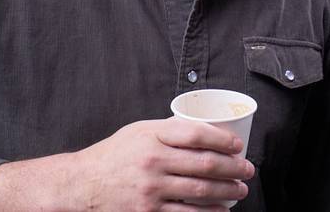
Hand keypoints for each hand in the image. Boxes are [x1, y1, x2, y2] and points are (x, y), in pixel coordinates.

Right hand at [72, 117, 254, 210]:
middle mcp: (152, 162)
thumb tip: (205, 127)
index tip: (237, 145)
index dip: (223, 140)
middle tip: (247, 170)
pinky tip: (221, 211)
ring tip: (240, 189)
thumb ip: (169, 129)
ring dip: (227, 191)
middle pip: (204, 164)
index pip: (196, 134)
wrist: (82, 184)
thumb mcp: (139, 131)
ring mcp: (151, 190)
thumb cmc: (114, 155)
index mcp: (152, 136)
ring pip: (200, 191)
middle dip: (233, 168)